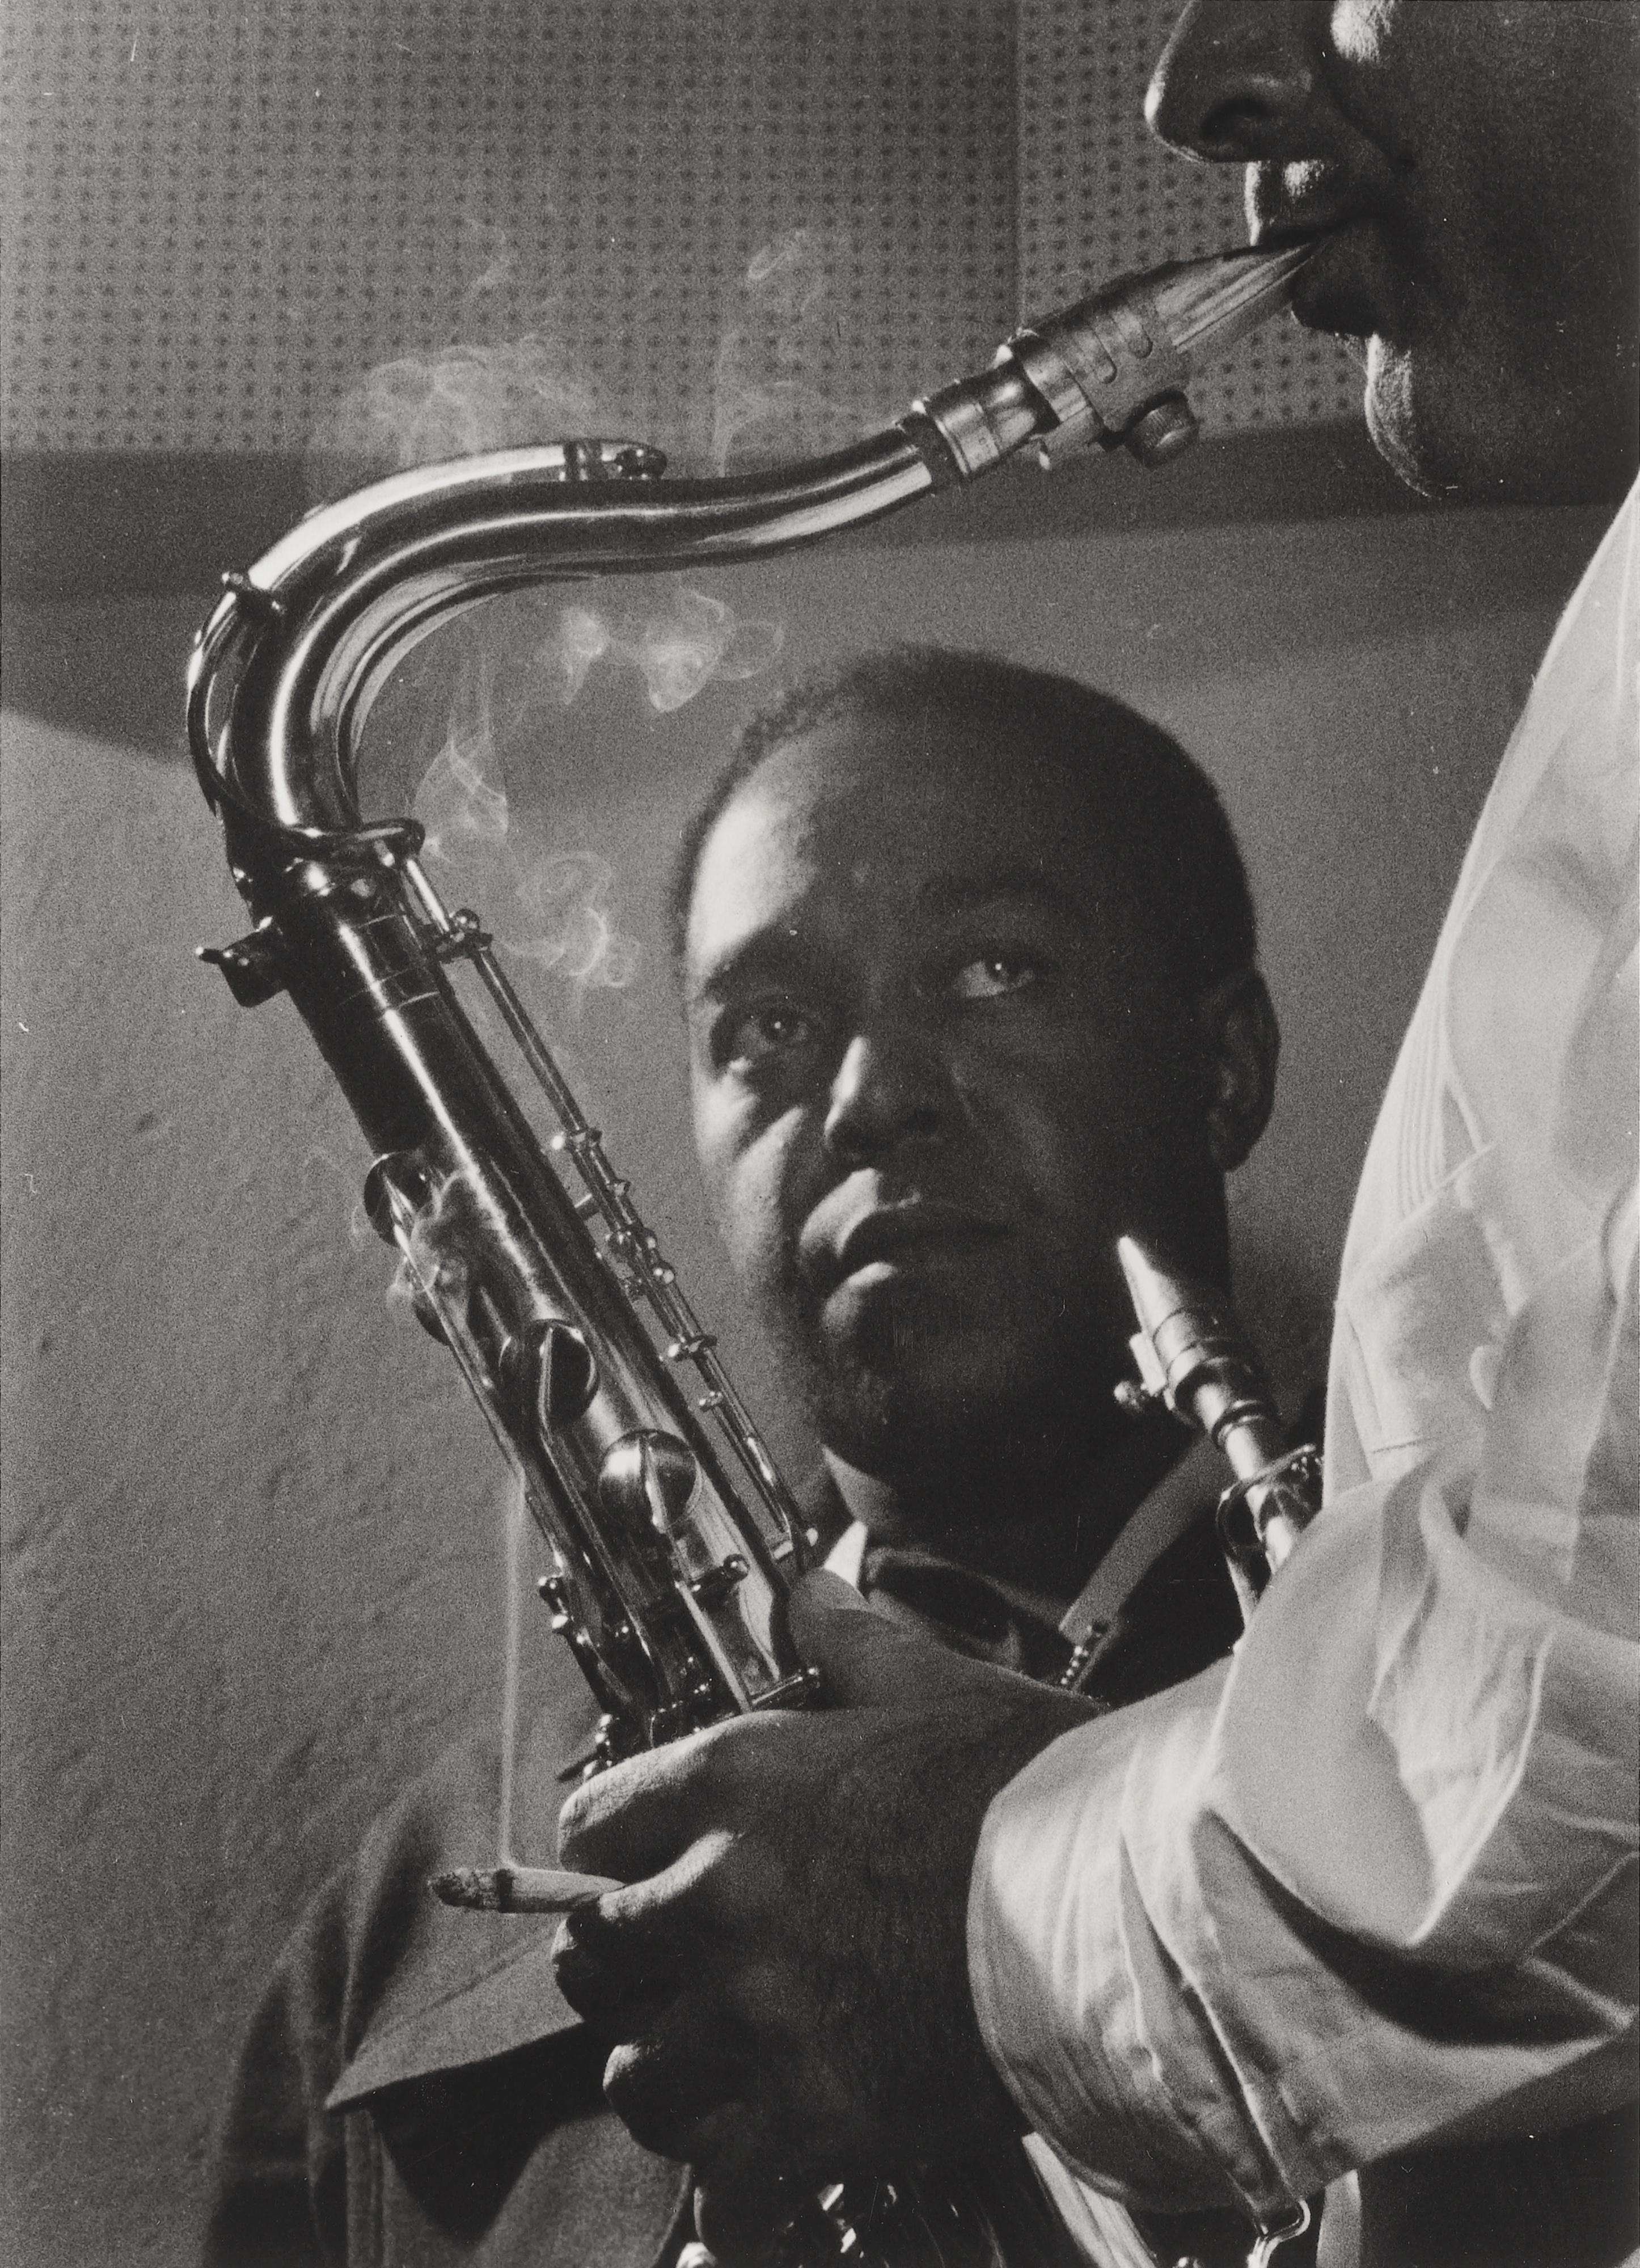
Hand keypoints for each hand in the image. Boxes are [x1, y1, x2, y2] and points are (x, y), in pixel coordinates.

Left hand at [552, 1570, 1098, 2262]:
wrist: (1121, 1904)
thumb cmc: (1039, 1791)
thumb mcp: (938, 1688)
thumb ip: (853, 1647)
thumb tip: (810, 1594)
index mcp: (738, 1782)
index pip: (592, 1825)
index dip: (608, 1849)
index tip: (634, 1867)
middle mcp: (722, 1895)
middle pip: (595, 1950)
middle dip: (624, 1959)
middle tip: (667, 1968)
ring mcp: (757, 2012)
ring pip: (634, 2068)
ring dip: (663, 2062)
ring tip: (709, 2056)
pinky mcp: (809, 2112)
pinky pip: (705, 2157)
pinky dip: (716, 2151)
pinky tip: (752, 2131)